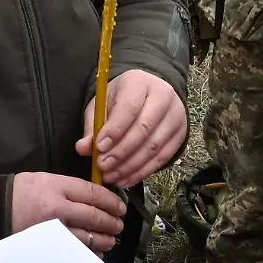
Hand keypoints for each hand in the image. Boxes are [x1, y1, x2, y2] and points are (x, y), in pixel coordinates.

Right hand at [10, 172, 124, 253]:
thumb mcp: (43, 179)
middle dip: (111, 222)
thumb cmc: (18, 192)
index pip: (93, 193)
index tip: (119, 207)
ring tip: (111, 239)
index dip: (111, 201)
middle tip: (119, 225)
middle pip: (95, 216)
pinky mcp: (49, 243)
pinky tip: (96, 252)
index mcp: (56, 186)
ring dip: (104, 239)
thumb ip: (68, 187)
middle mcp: (57, 207)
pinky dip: (89, 252)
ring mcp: (53, 228)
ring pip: (88, 236)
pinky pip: (75, 249)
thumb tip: (93, 197)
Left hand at [77, 70, 187, 187]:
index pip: (130, 108)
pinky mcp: (180, 135)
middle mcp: (163, 97)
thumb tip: (82, 149)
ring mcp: (176, 117)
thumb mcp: (103, 103)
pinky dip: (143, 172)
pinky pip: (163, 157)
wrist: (150, 91)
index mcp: (140, 83)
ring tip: (111, 176)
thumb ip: (93, 125)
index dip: (115, 130)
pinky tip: (126, 179)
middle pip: (144, 129)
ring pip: (154, 146)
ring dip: (131, 166)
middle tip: (103, 166)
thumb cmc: (121, 97)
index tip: (100, 147)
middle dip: (121, 152)